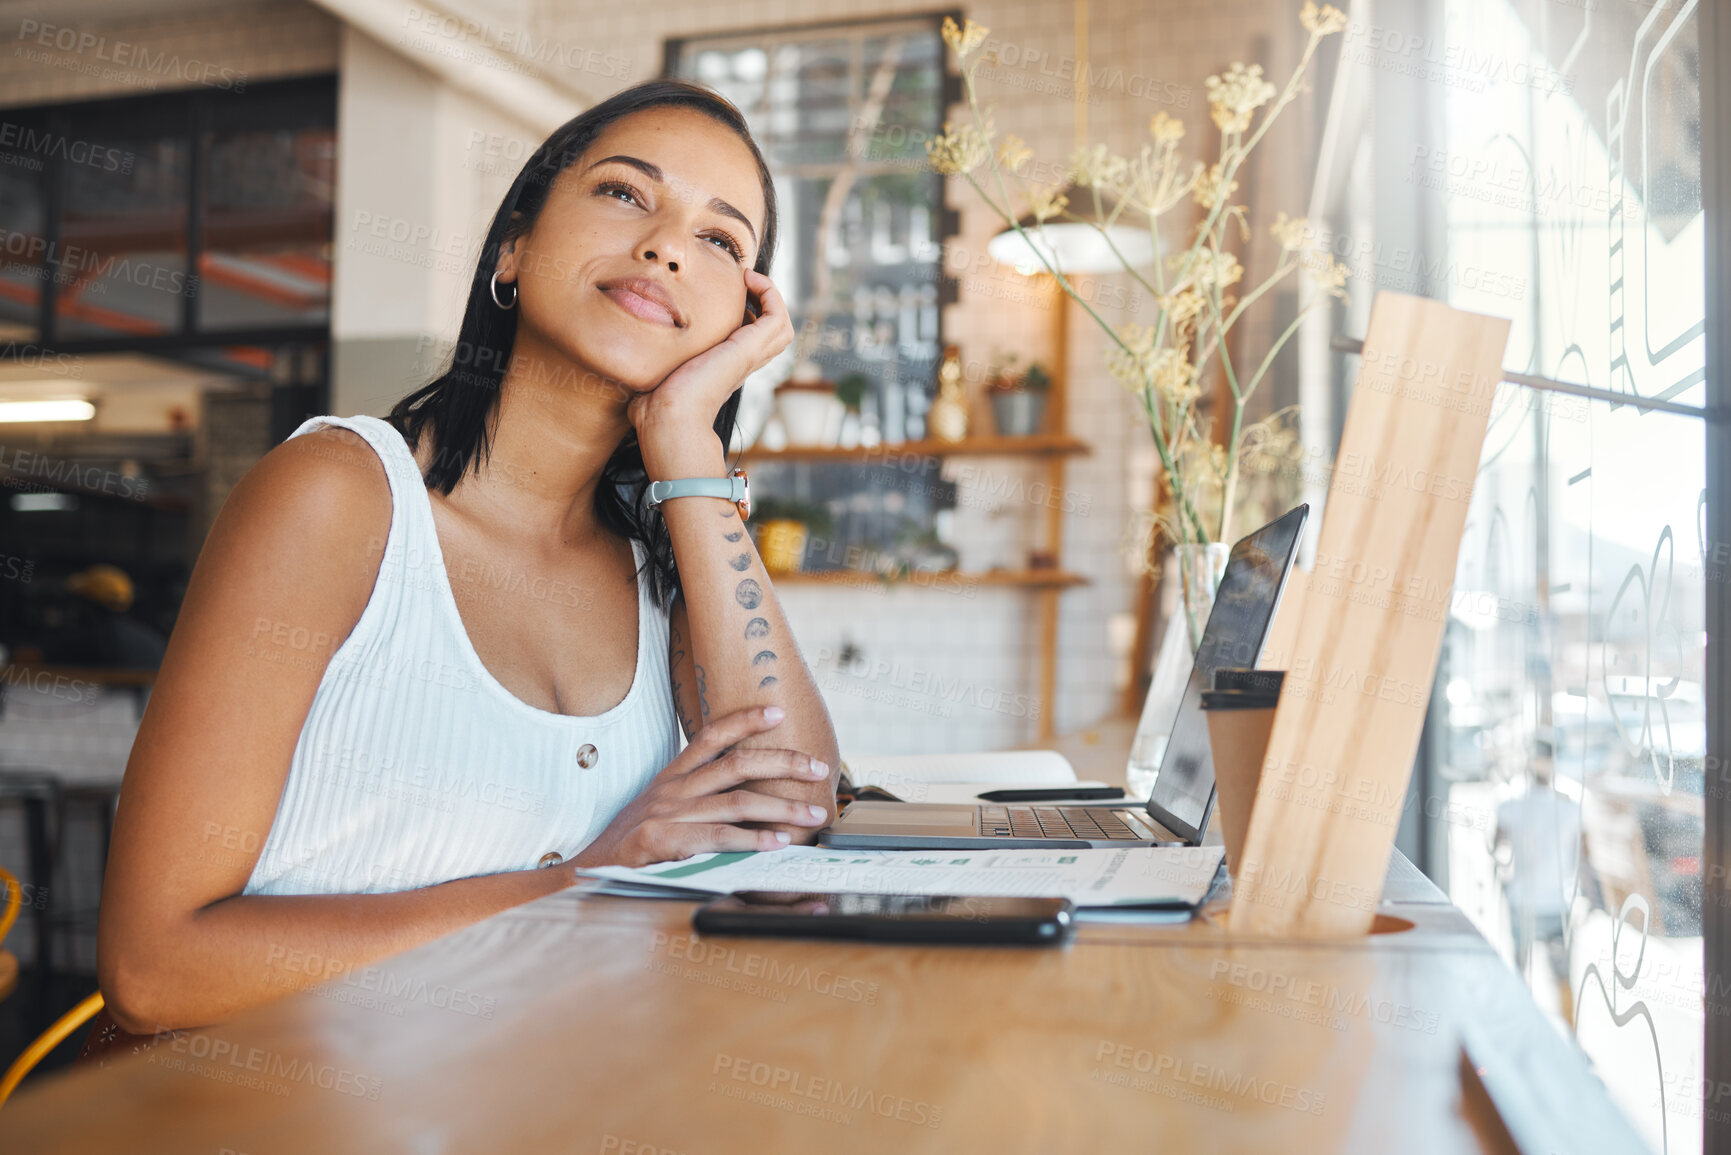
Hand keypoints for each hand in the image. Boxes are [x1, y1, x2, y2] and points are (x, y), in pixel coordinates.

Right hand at [569, 704, 830, 868]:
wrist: (586, 872)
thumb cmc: (630, 845)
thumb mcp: (658, 810)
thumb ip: (696, 801)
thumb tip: (744, 799)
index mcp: (671, 777)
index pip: (711, 736)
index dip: (745, 720)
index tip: (778, 710)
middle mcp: (672, 790)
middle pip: (737, 763)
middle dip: (783, 761)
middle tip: (818, 767)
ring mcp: (668, 814)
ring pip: (737, 801)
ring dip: (782, 806)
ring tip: (813, 814)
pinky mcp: (662, 841)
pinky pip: (718, 837)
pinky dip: (752, 839)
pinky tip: (777, 842)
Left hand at [628, 269, 792, 475]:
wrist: (668, 419)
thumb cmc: (655, 409)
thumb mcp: (654, 378)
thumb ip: (649, 368)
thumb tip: (627, 371)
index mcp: (722, 369)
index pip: (747, 340)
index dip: (743, 315)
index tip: (722, 294)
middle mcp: (740, 364)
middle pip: (771, 333)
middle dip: (762, 303)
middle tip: (741, 283)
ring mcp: (749, 357)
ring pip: (781, 327)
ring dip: (771, 296)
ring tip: (748, 279)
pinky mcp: (750, 349)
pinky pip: (777, 316)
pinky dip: (770, 293)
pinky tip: (747, 280)